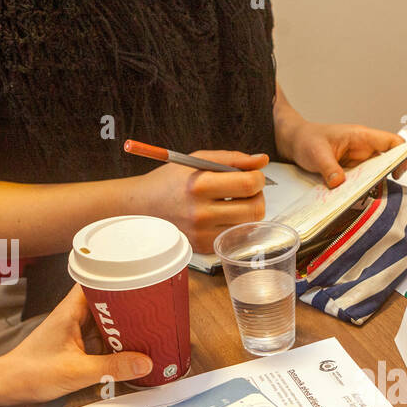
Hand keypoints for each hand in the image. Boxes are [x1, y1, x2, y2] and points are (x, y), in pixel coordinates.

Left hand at [0, 286, 152, 406]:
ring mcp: (78, 335)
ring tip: (153, 330)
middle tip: (157, 310)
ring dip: (127, 329)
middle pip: (110, 303)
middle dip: (131, 307)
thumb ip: (112, 368)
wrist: (6, 389)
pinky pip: (106, 344)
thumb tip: (145, 363)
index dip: (119, 277)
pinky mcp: (79, 351)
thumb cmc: (29, 373)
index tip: (142, 280)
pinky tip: (135, 352)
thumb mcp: (76, 371)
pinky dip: (119, 347)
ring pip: (109, 325)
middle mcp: (75, 318)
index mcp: (71, 311)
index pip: (98, 281)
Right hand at [137, 151, 269, 252]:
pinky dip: (236, 225)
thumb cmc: (172, 180)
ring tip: (234, 201)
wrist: (144, 206)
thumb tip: (262, 160)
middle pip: (254, 209)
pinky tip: (223, 215)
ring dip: (249, 211)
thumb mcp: (199, 160)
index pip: (248, 184)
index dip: (259, 178)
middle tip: (247, 190)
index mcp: (199, 185)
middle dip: (258, 196)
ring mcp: (203, 233)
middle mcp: (201, 213)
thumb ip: (233, 159)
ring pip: (249, 225)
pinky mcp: (204, 247)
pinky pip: (235, 236)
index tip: (254, 175)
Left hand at [276, 118, 404, 187]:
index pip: (393, 142)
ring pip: (377, 174)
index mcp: (361, 137)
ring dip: (375, 186)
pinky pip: (364, 181)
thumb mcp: (316, 153)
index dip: (402, 156)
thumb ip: (329, 168)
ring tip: (369, 199)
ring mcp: (359, 161)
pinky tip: (358, 200)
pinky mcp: (352, 172)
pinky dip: (364, 190)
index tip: (396, 174)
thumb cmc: (307, 139)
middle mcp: (364, 149)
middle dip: (388, 177)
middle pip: (389, 161)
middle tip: (380, 192)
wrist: (295, 142)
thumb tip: (340, 183)